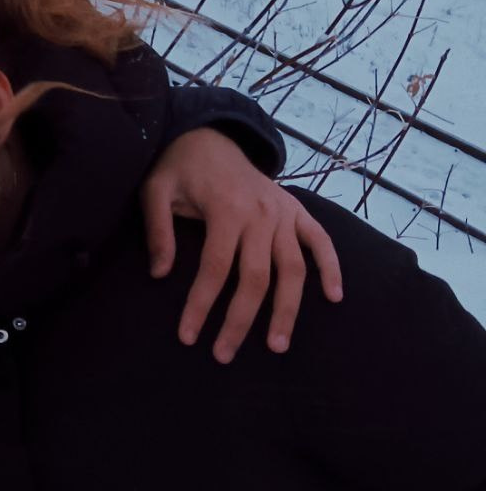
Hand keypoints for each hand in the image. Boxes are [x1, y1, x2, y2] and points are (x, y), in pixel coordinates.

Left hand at [140, 128, 343, 362]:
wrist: (209, 135)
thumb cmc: (179, 168)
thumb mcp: (155, 191)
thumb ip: (157, 231)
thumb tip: (159, 274)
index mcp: (226, 209)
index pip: (215, 268)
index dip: (201, 305)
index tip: (188, 336)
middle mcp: (261, 214)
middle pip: (256, 278)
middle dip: (240, 321)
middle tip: (224, 355)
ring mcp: (283, 213)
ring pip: (293, 269)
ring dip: (287, 310)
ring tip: (277, 345)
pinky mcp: (297, 210)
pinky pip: (321, 241)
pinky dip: (332, 267)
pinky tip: (334, 297)